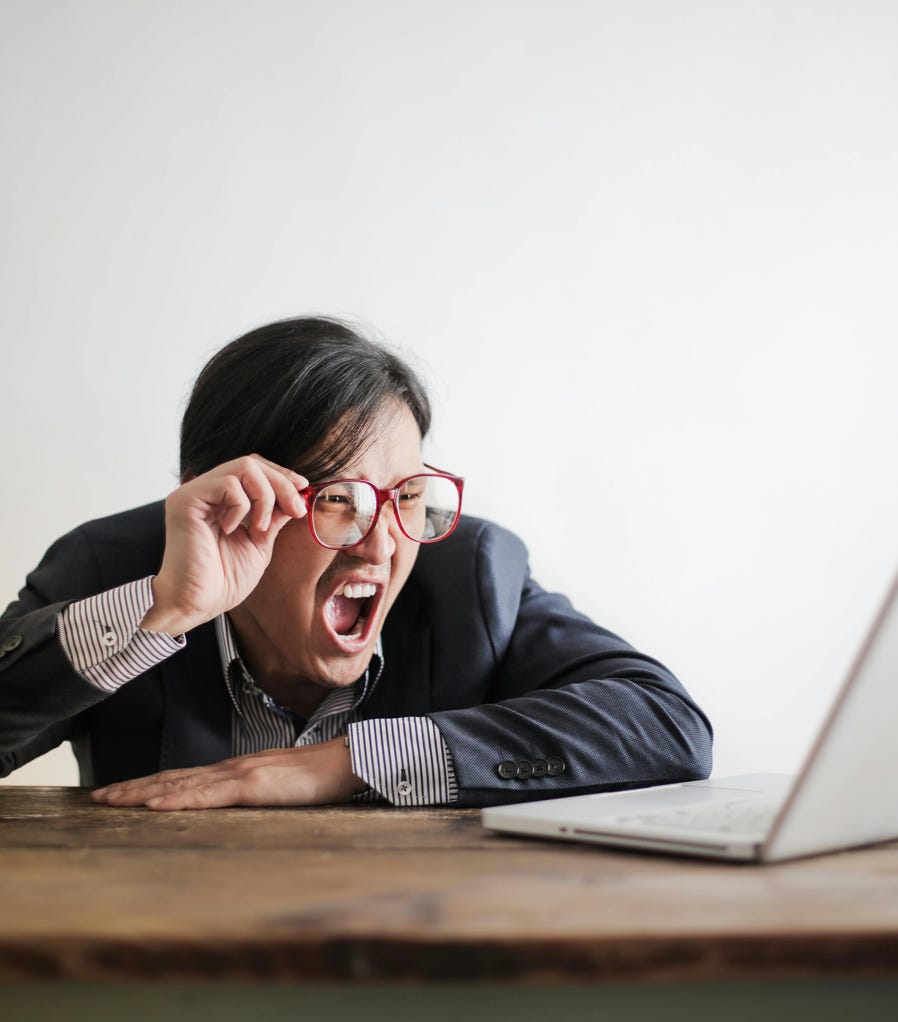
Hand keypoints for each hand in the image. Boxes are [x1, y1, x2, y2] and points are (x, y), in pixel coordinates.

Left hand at [91, 738, 366, 809]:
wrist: (347, 761)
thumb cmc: (319, 776)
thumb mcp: (279, 788)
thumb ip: (255, 794)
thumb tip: (236, 806)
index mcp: (236, 771)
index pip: (184, 778)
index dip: (150, 784)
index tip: (121, 792)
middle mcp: (231, 768)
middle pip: (173, 777)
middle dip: (133, 788)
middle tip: (98, 797)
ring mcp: (240, 774)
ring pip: (181, 784)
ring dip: (143, 792)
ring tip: (112, 800)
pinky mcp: (253, 785)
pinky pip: (208, 795)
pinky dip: (178, 799)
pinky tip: (156, 804)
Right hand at [140, 455, 307, 635]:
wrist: (197, 604)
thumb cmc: (223, 580)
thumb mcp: (259, 542)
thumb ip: (272, 517)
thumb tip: (295, 495)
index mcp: (219, 500)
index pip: (253, 469)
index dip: (280, 475)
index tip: (302, 489)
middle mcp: (205, 491)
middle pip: (251, 462)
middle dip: (281, 483)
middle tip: (296, 509)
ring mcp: (193, 493)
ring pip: (243, 467)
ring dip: (265, 497)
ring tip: (260, 528)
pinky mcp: (185, 501)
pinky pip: (227, 484)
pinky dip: (241, 506)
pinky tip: (232, 529)